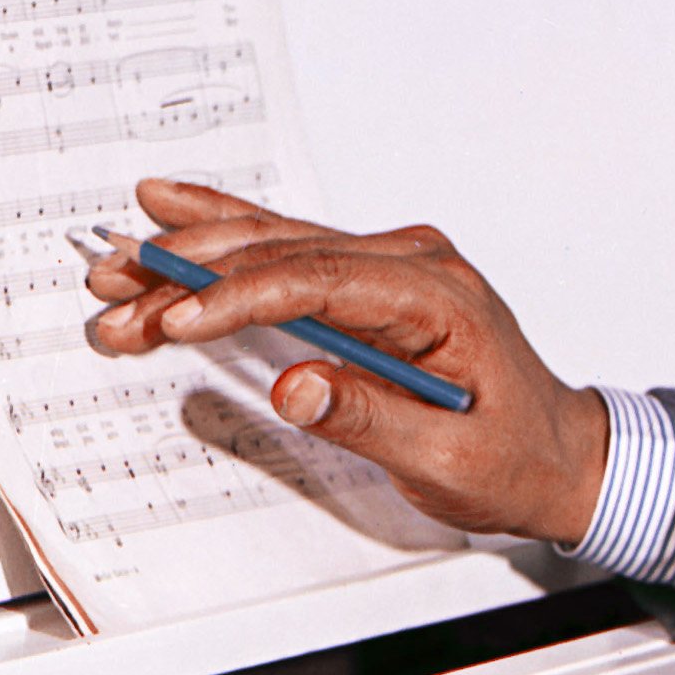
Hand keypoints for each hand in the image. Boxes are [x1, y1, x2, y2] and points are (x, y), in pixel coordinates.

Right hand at [81, 177, 612, 546]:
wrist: (560, 453)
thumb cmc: (515, 457)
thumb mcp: (448, 461)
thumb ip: (369, 420)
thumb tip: (294, 388)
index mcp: (437, 297)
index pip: (320, 280)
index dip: (239, 297)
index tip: (176, 319)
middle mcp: (414, 264)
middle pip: (284, 254)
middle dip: (190, 273)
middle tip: (113, 291)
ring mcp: (391, 266)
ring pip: (276, 246)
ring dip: (193, 255)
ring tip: (116, 267)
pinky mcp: (370, 281)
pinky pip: (289, 251)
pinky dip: (227, 239)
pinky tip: (172, 213)